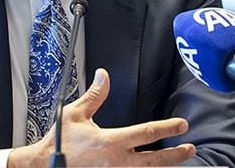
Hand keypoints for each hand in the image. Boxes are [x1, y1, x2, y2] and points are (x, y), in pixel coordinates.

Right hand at [8, 68, 196, 166]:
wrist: (44, 167)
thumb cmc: (59, 142)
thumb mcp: (75, 114)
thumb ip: (95, 95)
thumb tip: (104, 75)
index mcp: (110, 141)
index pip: (147, 133)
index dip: (167, 128)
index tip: (182, 125)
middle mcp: (116, 161)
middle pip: (154, 160)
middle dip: (175, 155)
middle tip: (190, 148)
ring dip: (164, 167)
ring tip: (178, 162)